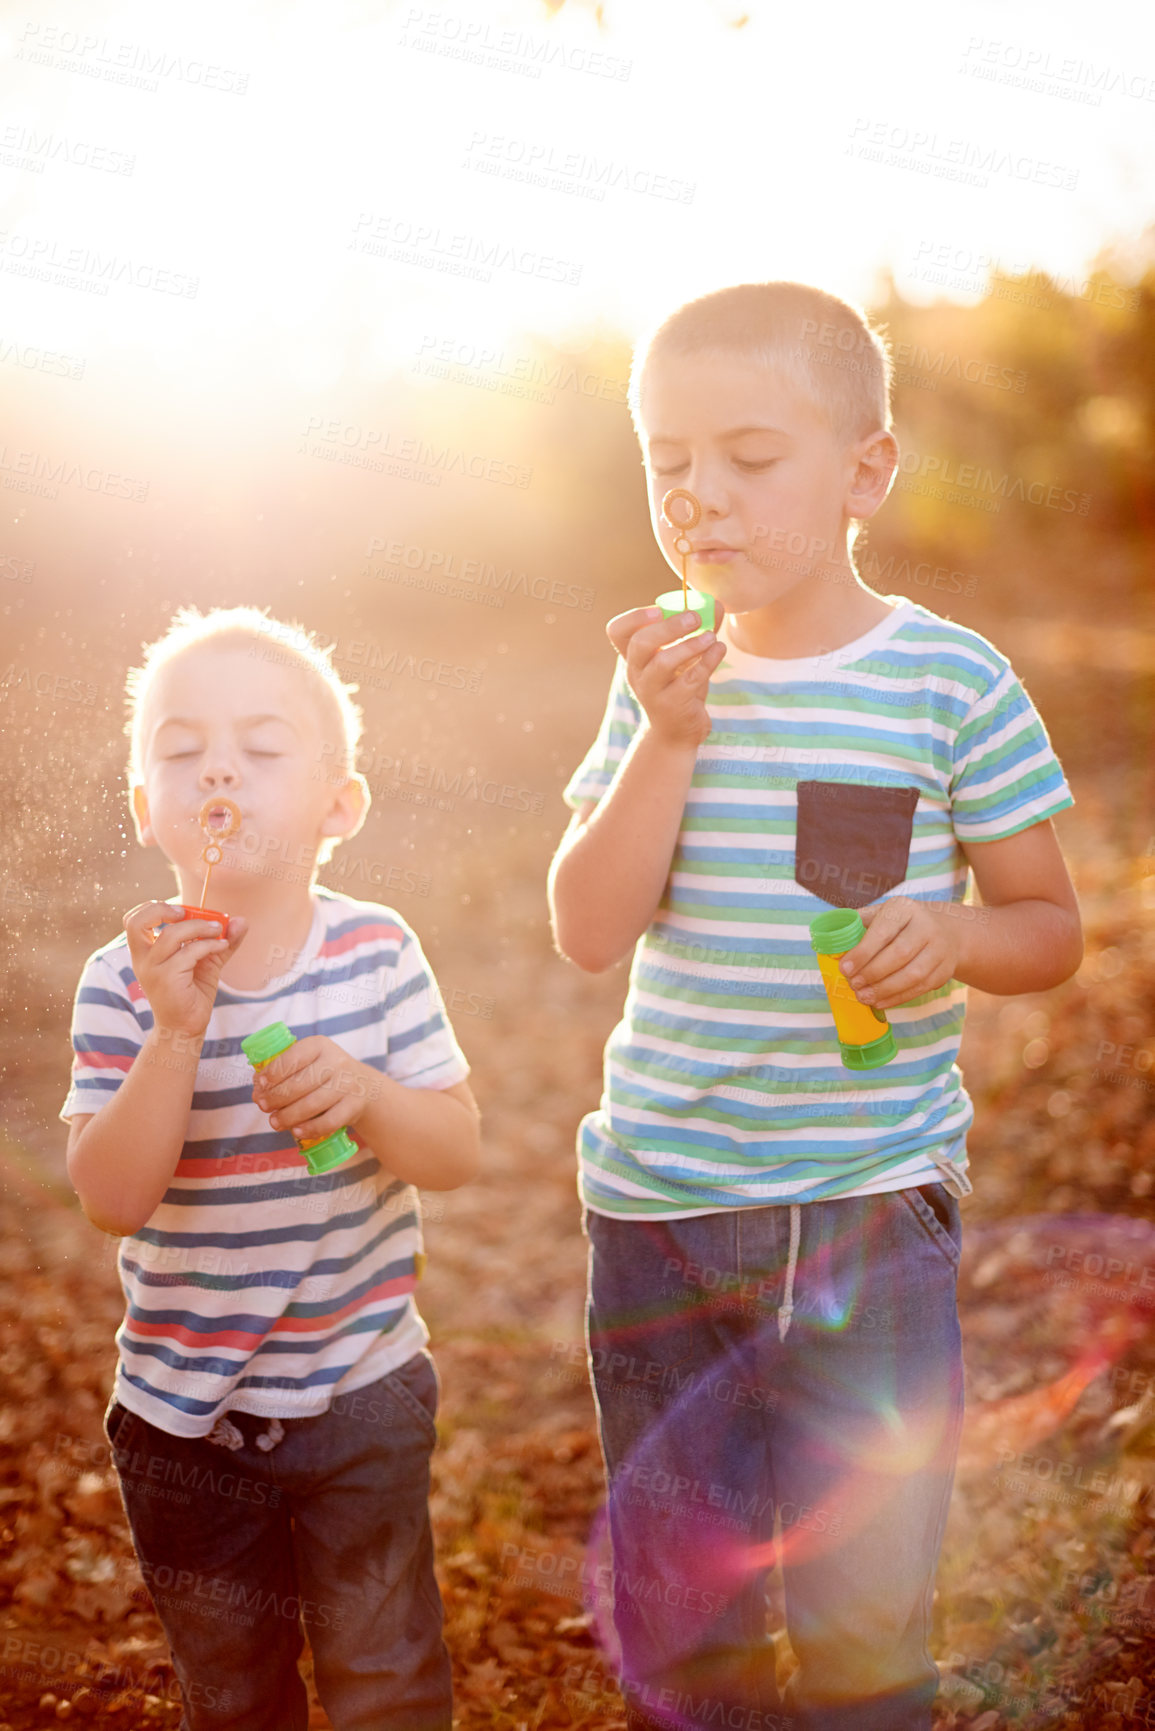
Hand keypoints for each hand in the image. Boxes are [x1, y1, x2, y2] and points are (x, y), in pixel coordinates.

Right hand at [123, 903, 248, 1036]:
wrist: (186, 1027)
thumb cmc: (192, 993)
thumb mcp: (207, 961)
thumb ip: (222, 940)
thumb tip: (242, 920)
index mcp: (145, 952)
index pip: (133, 921)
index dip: (152, 908)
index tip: (180, 910)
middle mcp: (143, 959)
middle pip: (137, 922)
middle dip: (163, 910)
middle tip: (188, 912)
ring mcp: (153, 970)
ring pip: (172, 935)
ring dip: (200, 927)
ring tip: (219, 931)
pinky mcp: (167, 980)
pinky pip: (189, 953)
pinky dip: (209, 945)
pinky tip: (222, 947)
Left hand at [252, 1035, 374, 1142]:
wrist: (364, 1086)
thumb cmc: (324, 1074)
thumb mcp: (308, 1062)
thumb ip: (283, 1072)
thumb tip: (257, 1089)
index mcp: (320, 1045)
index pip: (293, 1057)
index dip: (273, 1072)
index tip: (260, 1085)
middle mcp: (336, 1062)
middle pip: (300, 1083)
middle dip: (276, 1097)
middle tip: (263, 1106)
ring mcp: (348, 1084)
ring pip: (312, 1104)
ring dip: (289, 1116)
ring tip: (274, 1122)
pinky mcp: (354, 1106)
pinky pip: (329, 1121)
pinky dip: (310, 1128)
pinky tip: (296, 1131)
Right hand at [606, 603, 727, 749]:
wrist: (676, 733)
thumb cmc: (679, 688)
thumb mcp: (684, 659)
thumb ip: (698, 631)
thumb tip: (718, 605)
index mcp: (634, 657)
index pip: (617, 631)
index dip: (635, 617)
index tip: (660, 609)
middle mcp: (637, 673)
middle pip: (641, 643)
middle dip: (668, 627)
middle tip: (694, 617)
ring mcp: (651, 691)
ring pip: (663, 663)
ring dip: (690, 645)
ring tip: (711, 636)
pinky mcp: (672, 706)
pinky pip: (689, 679)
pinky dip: (707, 661)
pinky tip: (719, 650)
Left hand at [837, 896, 962, 1011]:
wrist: (946, 932)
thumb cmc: (901, 924)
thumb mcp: (882, 914)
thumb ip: (857, 925)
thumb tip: (828, 942)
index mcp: (904, 909)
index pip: (883, 931)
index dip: (863, 952)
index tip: (844, 969)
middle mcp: (926, 926)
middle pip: (899, 954)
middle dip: (872, 973)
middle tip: (853, 984)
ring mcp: (939, 949)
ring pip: (912, 975)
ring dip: (884, 989)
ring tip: (862, 996)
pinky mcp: (944, 970)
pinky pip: (920, 988)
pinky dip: (897, 998)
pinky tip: (878, 1001)